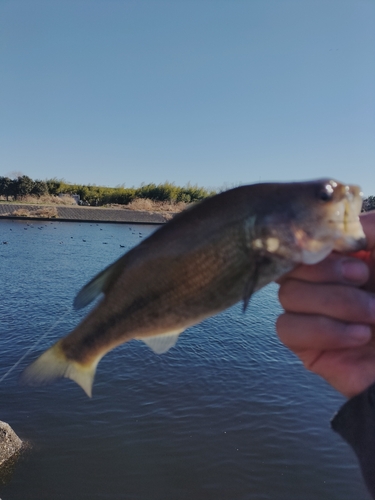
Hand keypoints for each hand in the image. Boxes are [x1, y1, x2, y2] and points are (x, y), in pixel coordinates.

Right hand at [276, 211, 374, 397]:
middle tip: (363, 278)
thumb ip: (371, 228)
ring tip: (371, 316)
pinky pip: (288, 328)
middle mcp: (324, 283)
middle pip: (290, 265)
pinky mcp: (308, 346)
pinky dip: (323, 329)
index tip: (349, 249)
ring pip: (287, 295)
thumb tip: (342, 224)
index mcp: (343, 259)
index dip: (314, 240)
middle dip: (326, 271)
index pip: (304, 241)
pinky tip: (358, 336)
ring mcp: (313, 314)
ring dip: (333, 302)